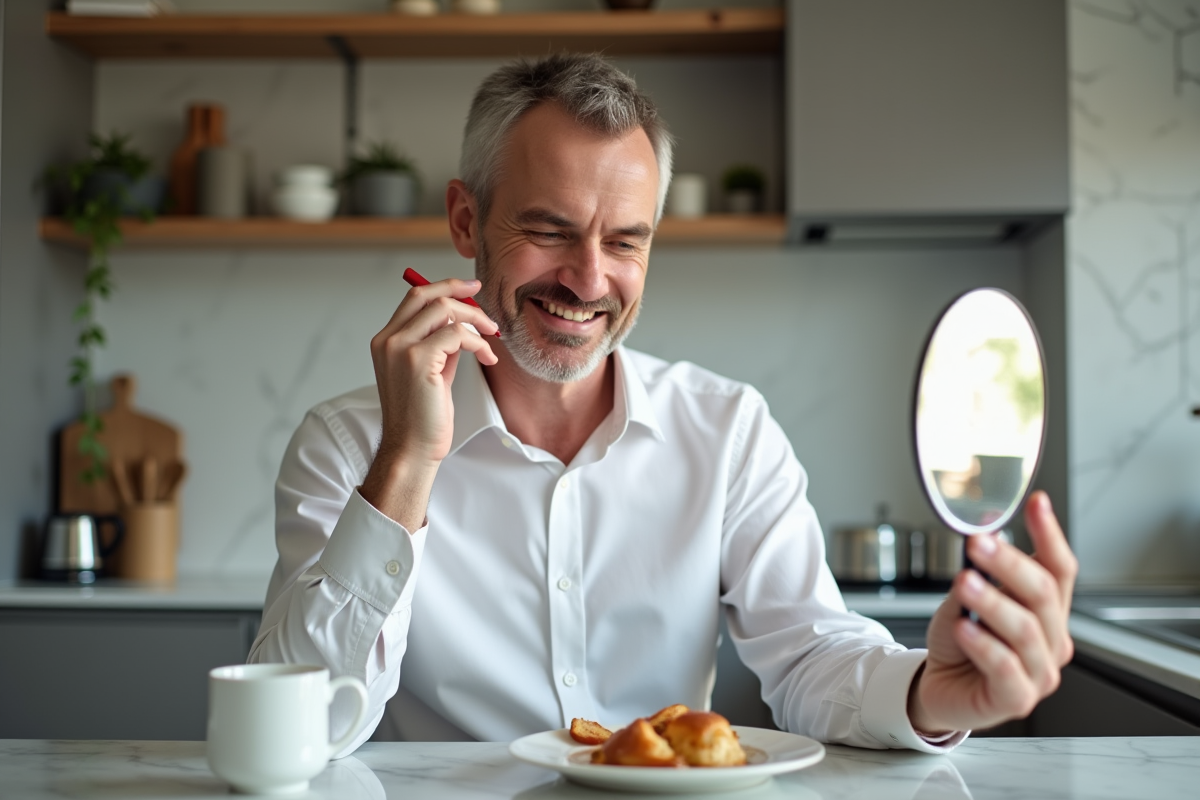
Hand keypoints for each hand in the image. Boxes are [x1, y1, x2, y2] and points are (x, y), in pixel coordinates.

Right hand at [359, 277, 498, 528]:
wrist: (412, 448)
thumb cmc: (422, 416)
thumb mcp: (431, 371)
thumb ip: (440, 345)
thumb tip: (462, 323)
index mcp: (386, 341)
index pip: (414, 298)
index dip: (443, 287)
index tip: (468, 288)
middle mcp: (388, 340)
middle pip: (426, 295)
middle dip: (458, 290)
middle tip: (483, 297)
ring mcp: (400, 348)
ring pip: (444, 310)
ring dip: (475, 319)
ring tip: (491, 336)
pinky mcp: (417, 360)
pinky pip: (457, 334)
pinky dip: (478, 342)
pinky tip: (486, 357)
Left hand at [908, 491, 1077, 733]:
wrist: (940, 688)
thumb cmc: (960, 642)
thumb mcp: (967, 599)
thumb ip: (981, 576)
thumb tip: (985, 539)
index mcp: (1047, 612)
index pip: (1059, 568)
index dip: (1050, 534)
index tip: (1037, 502)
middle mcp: (1052, 640)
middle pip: (1042, 594)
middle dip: (1010, 564)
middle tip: (979, 543)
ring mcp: (1040, 672)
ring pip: (1024, 629)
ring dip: (992, 601)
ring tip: (964, 582)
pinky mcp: (1018, 699)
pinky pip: (1005, 668)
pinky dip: (984, 644)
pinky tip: (963, 628)